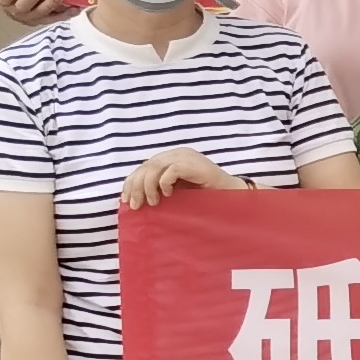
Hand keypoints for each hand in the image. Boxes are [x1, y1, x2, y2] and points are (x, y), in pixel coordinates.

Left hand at [118, 150, 245, 209]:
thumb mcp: (178, 190)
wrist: (233, 196)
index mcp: (172, 157)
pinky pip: (169, 171)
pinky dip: (164, 184)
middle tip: (135, 206)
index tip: (126, 200)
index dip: (131, 183)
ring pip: (153, 167)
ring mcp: (186, 157)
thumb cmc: (206, 196)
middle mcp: (177, 153)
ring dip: (147, 187)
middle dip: (136, 187)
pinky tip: (168, 195)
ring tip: (152, 203)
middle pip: (145, 166)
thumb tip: (134, 198)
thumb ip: (159, 187)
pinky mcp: (193, 164)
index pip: (144, 166)